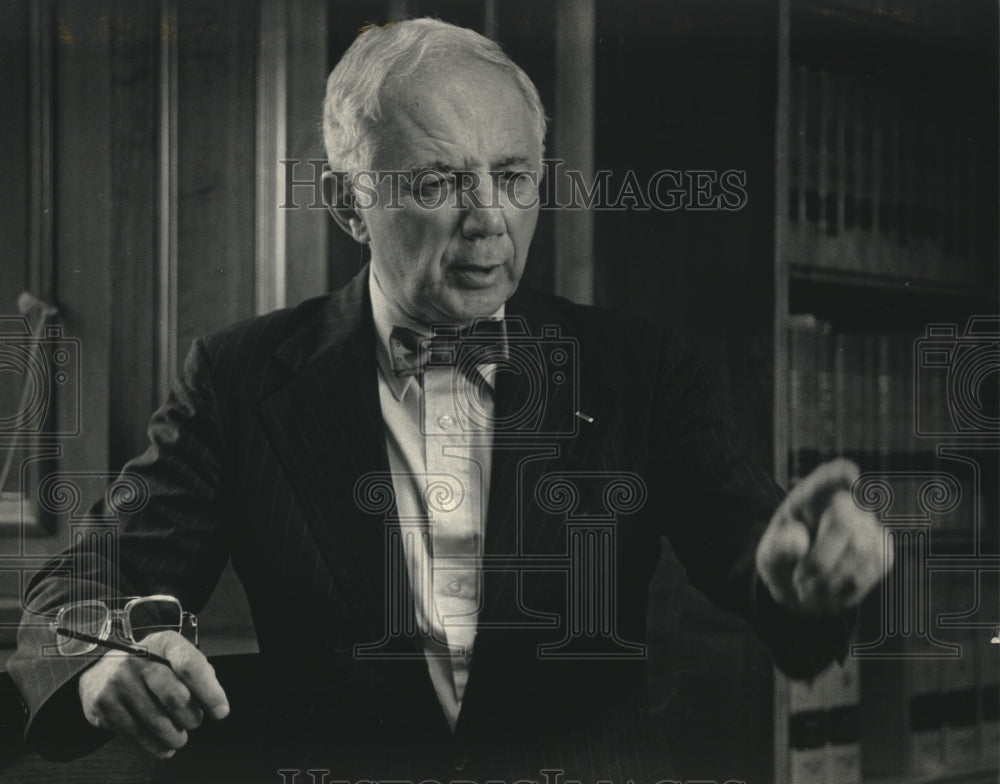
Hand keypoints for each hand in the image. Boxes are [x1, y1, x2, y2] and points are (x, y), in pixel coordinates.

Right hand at [78, 631, 229, 758]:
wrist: (101, 670)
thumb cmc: (152, 665)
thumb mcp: (175, 657)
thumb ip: (198, 673)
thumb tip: (213, 701)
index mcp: (163, 643)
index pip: (190, 665)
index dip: (209, 691)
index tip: (221, 711)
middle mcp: (138, 659)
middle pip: (175, 696)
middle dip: (191, 716)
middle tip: (195, 722)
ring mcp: (118, 682)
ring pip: (156, 721)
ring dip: (175, 735)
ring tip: (180, 737)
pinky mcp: (104, 705)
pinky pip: (136, 734)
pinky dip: (155, 745)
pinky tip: (164, 746)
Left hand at [756, 458, 891, 614]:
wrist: (802, 586)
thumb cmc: (784, 561)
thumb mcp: (769, 555)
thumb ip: (779, 548)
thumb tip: (800, 541)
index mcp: (809, 497)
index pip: (828, 478)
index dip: (840, 475)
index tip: (848, 474)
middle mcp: (844, 503)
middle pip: (844, 524)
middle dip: (820, 561)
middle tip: (799, 580)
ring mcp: (868, 526)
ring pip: (862, 550)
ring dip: (832, 578)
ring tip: (811, 587)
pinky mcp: (883, 551)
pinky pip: (874, 568)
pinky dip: (849, 587)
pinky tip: (832, 588)